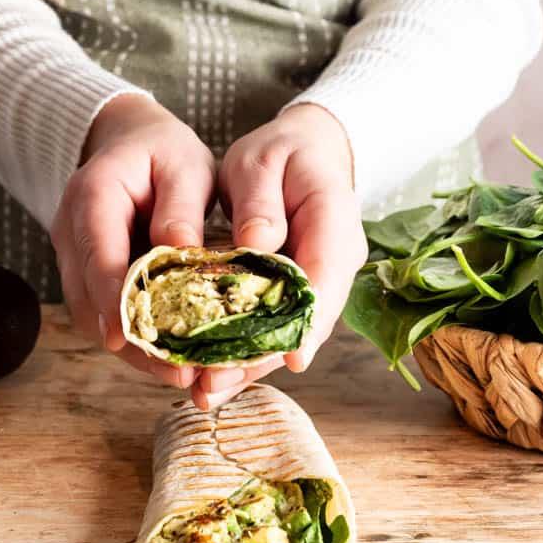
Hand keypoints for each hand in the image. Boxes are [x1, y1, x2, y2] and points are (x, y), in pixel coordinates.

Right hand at [51, 93, 216, 388]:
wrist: (130, 141)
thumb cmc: (162, 152)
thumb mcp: (184, 164)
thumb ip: (182, 205)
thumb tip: (180, 249)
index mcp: (93, 196)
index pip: (98, 254)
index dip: (111, 299)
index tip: (128, 337)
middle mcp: (71, 231)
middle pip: (88, 298)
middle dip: (130, 340)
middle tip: (178, 373)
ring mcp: (74, 255)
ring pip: (92, 315)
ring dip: (133, 349)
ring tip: (182, 375)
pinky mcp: (87, 274)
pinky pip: (103, 313)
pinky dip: (134, 337)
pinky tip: (171, 357)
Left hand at [192, 103, 367, 409]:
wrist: (310, 151)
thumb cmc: (284, 152)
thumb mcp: (263, 160)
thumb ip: (260, 202)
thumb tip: (257, 245)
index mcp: (334, 219)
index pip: (325, 275)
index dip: (305, 320)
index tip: (285, 356)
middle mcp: (337, 259)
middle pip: (307, 319)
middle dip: (264, 356)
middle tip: (215, 384)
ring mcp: (323, 279)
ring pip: (292, 330)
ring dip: (252, 362)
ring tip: (206, 391)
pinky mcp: (301, 292)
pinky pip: (278, 324)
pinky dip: (248, 348)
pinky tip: (213, 373)